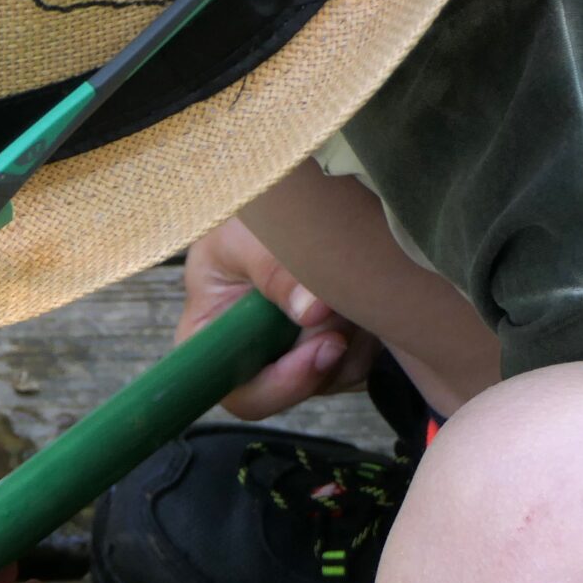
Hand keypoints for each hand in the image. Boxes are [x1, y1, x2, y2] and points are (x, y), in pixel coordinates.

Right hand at [180, 217, 379, 419]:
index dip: (279, 385)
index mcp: (213, 337)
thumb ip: (274, 273)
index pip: (240, 392)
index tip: (320, 349)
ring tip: (348, 282)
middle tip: (344, 305)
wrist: (288, 189)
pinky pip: (360, 358)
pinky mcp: (332, 340)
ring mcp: (294, 350)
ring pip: (333, 375)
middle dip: (326, 351)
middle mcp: (253, 353)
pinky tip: (361, 290)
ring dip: (352, 337)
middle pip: (294, 387)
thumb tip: (312, 312)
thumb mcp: (246, 236)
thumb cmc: (247, 212)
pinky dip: (369, 330)